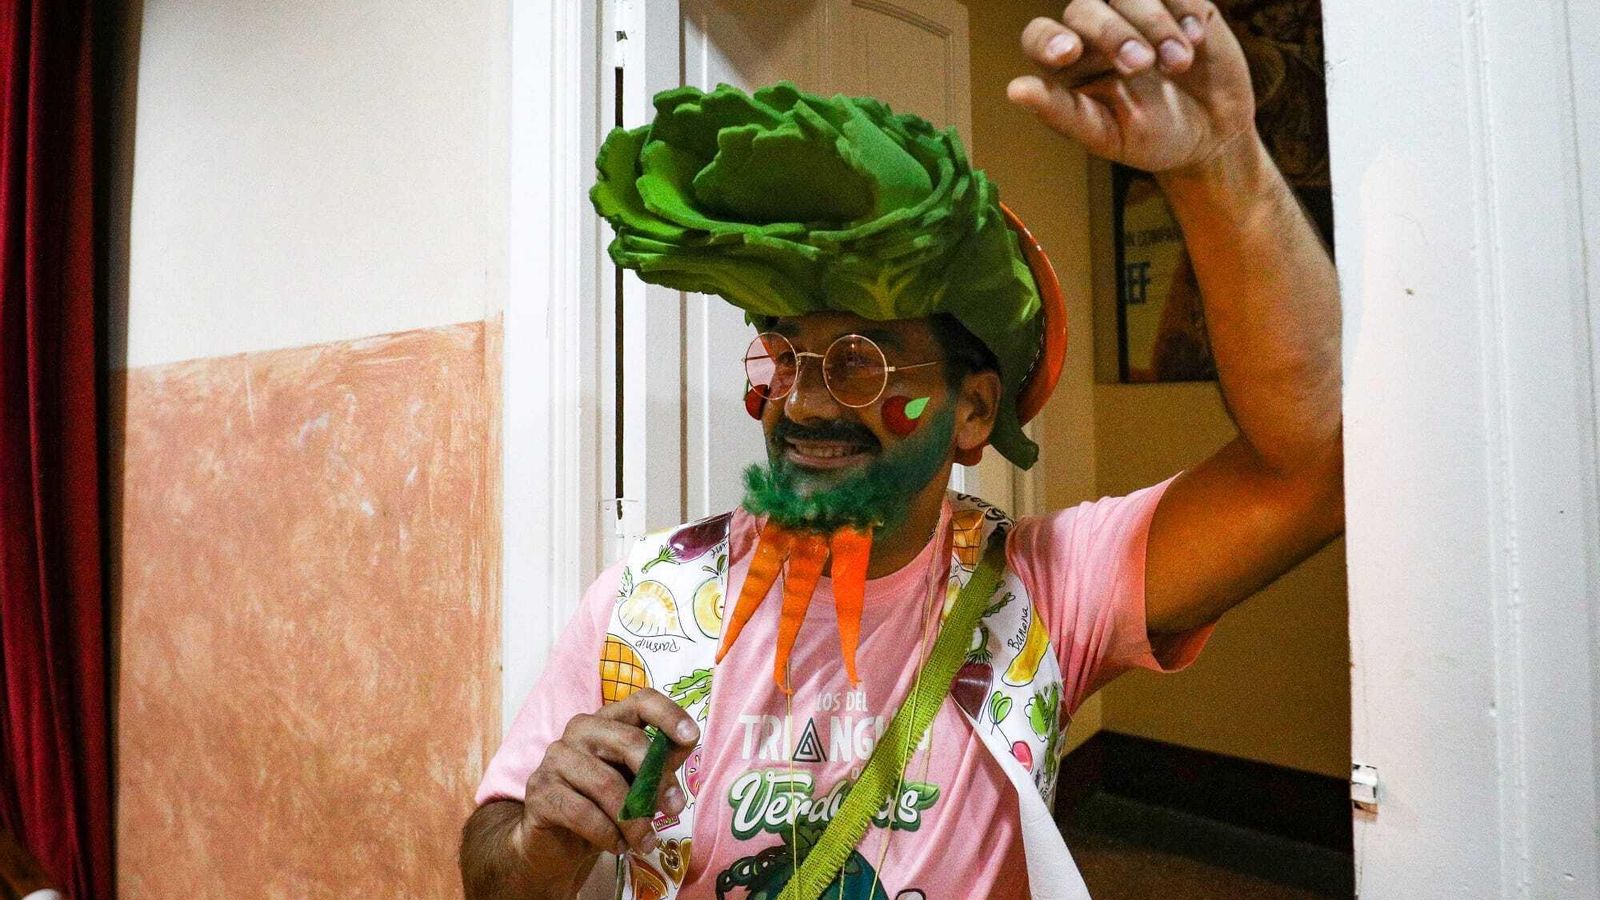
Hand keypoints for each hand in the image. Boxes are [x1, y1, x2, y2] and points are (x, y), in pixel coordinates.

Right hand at [516, 689, 699, 867]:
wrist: (554, 843)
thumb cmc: (602, 805)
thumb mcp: (637, 783)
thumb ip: (659, 762)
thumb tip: (687, 742)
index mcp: (609, 721)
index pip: (641, 702)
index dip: (668, 714)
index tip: (691, 736)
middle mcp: (580, 730)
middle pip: (628, 741)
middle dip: (657, 780)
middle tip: (675, 809)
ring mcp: (556, 758)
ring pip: (606, 783)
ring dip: (633, 819)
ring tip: (645, 841)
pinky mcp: (540, 791)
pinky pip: (583, 812)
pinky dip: (607, 834)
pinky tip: (618, 846)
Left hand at [1007, 0, 1256, 175]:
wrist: (1214, 134)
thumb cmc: (1152, 139)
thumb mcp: (1107, 136)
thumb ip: (1062, 113)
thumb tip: (1015, 89)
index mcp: (1069, 65)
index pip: (1039, 36)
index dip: (1047, 38)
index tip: (1068, 52)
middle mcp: (1095, 33)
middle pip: (1084, 8)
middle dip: (1112, 33)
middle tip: (1142, 66)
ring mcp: (1136, 13)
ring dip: (1154, 24)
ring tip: (1180, 63)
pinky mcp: (1178, 3)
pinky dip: (1183, 9)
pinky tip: (1196, 39)